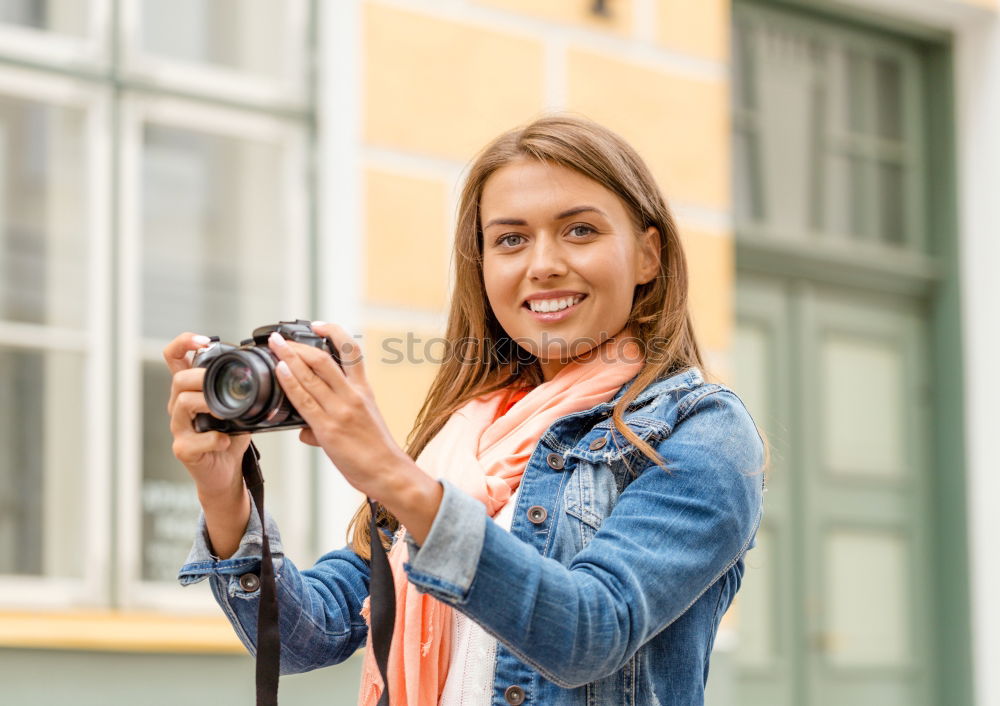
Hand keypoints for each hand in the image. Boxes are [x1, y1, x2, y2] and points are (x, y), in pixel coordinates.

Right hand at [163, 332, 251, 503]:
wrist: (225, 472)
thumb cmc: (230, 437)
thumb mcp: (239, 406)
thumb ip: (242, 387)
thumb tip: (268, 366)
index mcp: (190, 390)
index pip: (174, 357)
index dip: (183, 343)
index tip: (203, 340)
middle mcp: (178, 405)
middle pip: (178, 379)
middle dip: (202, 377)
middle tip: (224, 385)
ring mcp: (178, 428)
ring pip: (182, 403)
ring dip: (208, 404)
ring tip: (225, 412)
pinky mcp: (183, 449)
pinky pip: (196, 439)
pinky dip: (216, 439)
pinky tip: (226, 441)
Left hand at [268, 323, 408, 497]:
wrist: (388, 472)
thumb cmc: (376, 450)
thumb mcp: (361, 424)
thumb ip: (332, 419)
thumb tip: (305, 429)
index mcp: (363, 390)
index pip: (351, 352)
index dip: (334, 333)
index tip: (317, 325)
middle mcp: (353, 395)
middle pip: (324, 358)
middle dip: (298, 345)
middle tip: (279, 338)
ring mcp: (340, 410)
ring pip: (312, 375)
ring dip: (289, 357)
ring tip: (274, 346)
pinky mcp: (329, 429)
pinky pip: (305, 400)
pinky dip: (290, 382)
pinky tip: (280, 371)